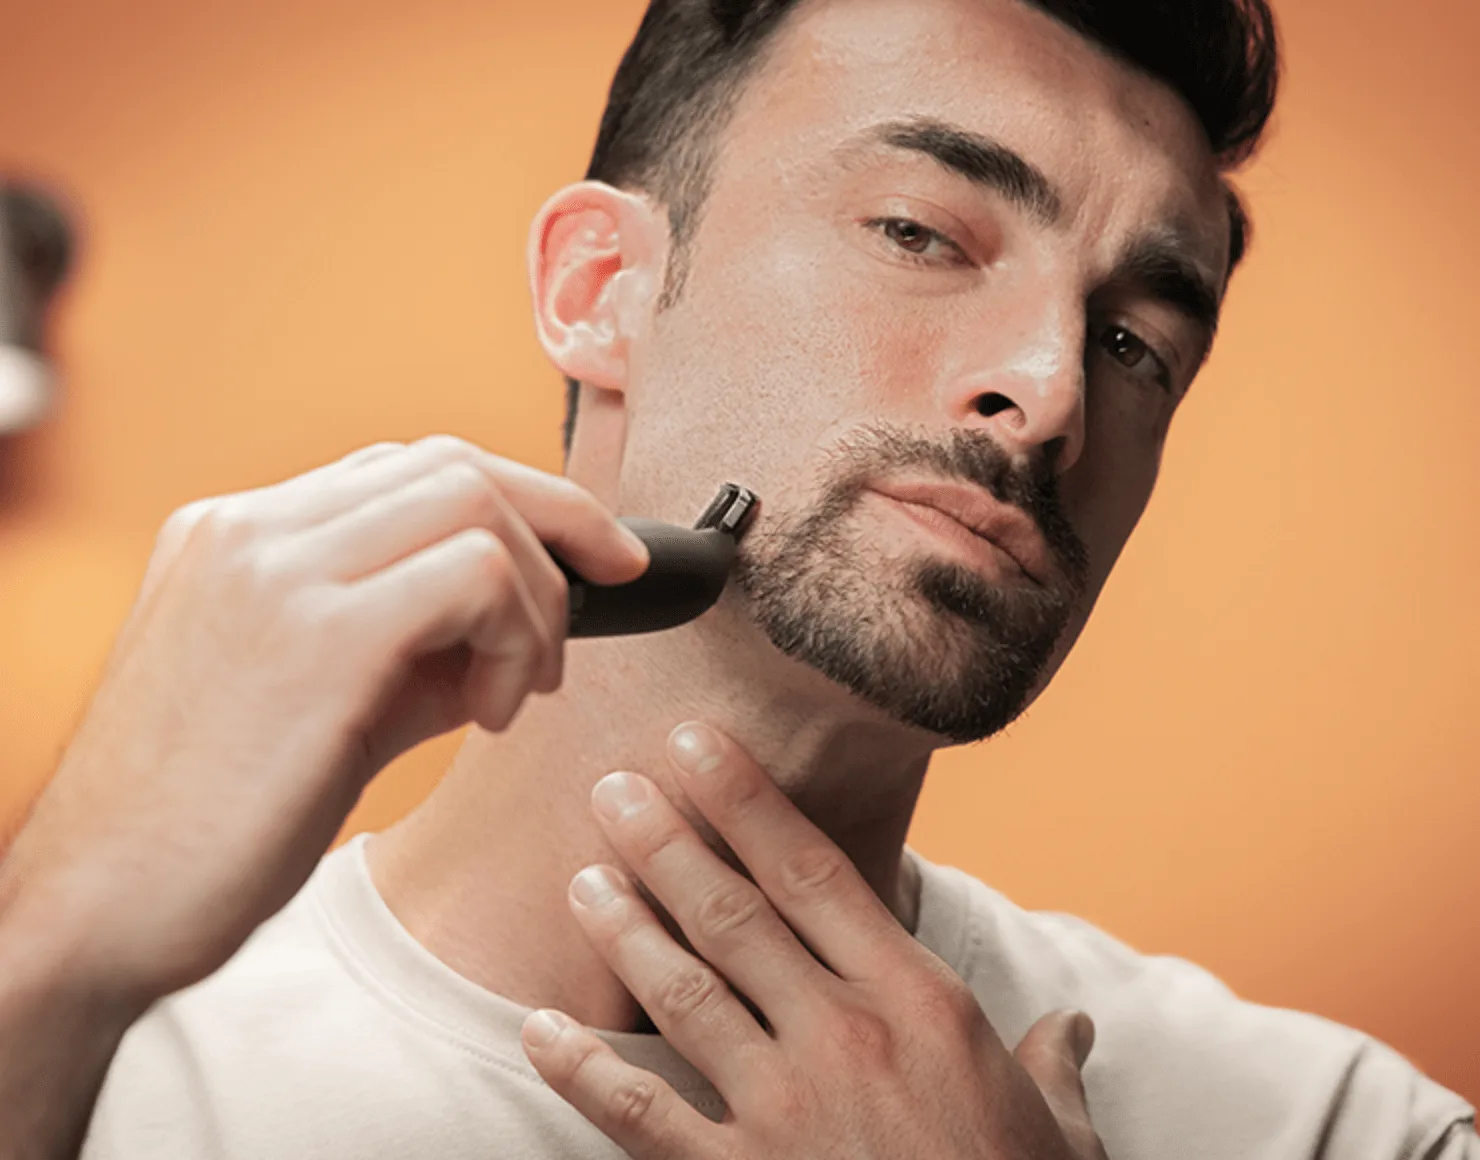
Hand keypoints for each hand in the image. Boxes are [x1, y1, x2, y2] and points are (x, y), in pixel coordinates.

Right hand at [0, 436, 647, 1007]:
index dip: (516, 503)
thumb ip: (412, 644)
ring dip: (537, 595)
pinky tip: (492, 713)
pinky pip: (474, 573)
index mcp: (239, 532)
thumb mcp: (320, 699)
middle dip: (558, 521)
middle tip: (608, 590)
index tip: (584, 557)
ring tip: (518, 690)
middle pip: (454, 462)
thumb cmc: (213, 819)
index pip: (408, 468)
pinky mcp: (318, 631)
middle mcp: (253, 527)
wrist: (102, 907)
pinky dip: (516, 634)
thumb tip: (523, 630)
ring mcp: (277, 566)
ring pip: (475, 502)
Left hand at [521, 723, 1107, 1159]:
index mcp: (920, 1002)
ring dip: (625, 931)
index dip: (748, 801)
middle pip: (735, 914)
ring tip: (580, 879)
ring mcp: (787, 1112)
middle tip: (613, 786)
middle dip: (668, 842)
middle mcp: (845, 1038)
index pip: (815, 872)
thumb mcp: (1059, 1130)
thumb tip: (1078, 1023)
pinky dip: (583, 1071)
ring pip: (685, 993)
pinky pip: (642, 1116)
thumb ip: (1051, 1062)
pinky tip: (539, 1031)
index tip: (698, 746)